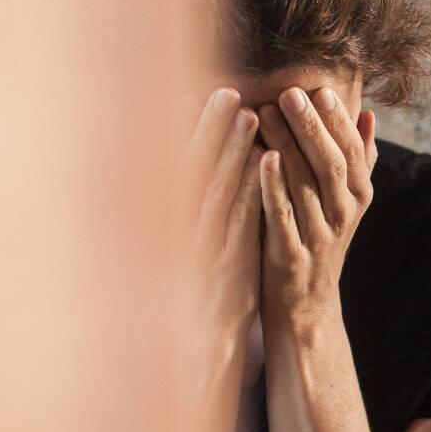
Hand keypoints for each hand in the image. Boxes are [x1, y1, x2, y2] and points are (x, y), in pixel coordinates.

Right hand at [183, 87, 262, 326]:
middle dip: (208, 129)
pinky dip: (252, 193)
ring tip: (249, 116)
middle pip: (191, 170)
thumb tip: (202, 151)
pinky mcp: (226, 268)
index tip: (194, 93)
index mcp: (164, 221)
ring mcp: (202, 249)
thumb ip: (192, 195)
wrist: (199, 339)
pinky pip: (241, 224)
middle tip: (225, 92)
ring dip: (230, 153)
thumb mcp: (185, 238)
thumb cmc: (192, 279)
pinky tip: (266, 166)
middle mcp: (176, 231)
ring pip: (214, 192)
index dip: (186, 130)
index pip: (176, 166)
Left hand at [255, 87, 376, 332]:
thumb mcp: (346, 201)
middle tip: (289, 92)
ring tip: (263, 112)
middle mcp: (344, 214)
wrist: (306, 308)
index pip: (351, 151)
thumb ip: (358, 159)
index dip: (337, 121)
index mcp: (357, 196)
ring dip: (286, 146)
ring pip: (305, 185)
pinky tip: (262, 159)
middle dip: (310, 126)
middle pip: (330, 163)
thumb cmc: (320, 242)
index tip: (320, 89)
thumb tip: (368, 113)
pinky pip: (283, 217)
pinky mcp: (291, 256)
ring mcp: (319, 237)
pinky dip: (273, 187)